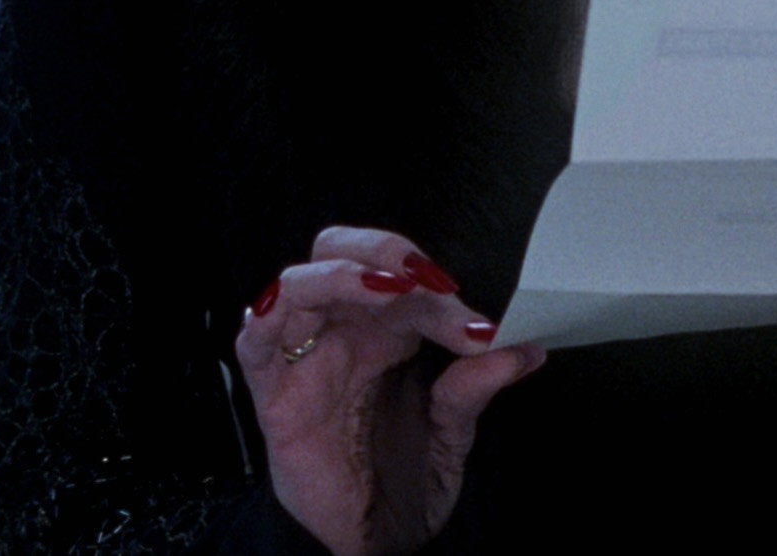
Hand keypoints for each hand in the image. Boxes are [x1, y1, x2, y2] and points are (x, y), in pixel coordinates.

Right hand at [235, 228, 545, 554]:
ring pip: (300, 282)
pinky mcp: (273, 394)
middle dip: (384, 249)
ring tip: (388, 287)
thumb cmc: (402, 478)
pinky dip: (270, 312)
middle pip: (344, 251)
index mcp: (389, 331)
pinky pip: (254, 341)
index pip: (407, 281)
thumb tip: (522, 352)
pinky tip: (299, 306)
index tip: (480, 327)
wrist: (369, 541)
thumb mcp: (451, 433)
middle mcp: (344, 333)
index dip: (443, 294)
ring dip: (342, 273)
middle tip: (426, 282)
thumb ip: (475, 390)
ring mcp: (305, 358)